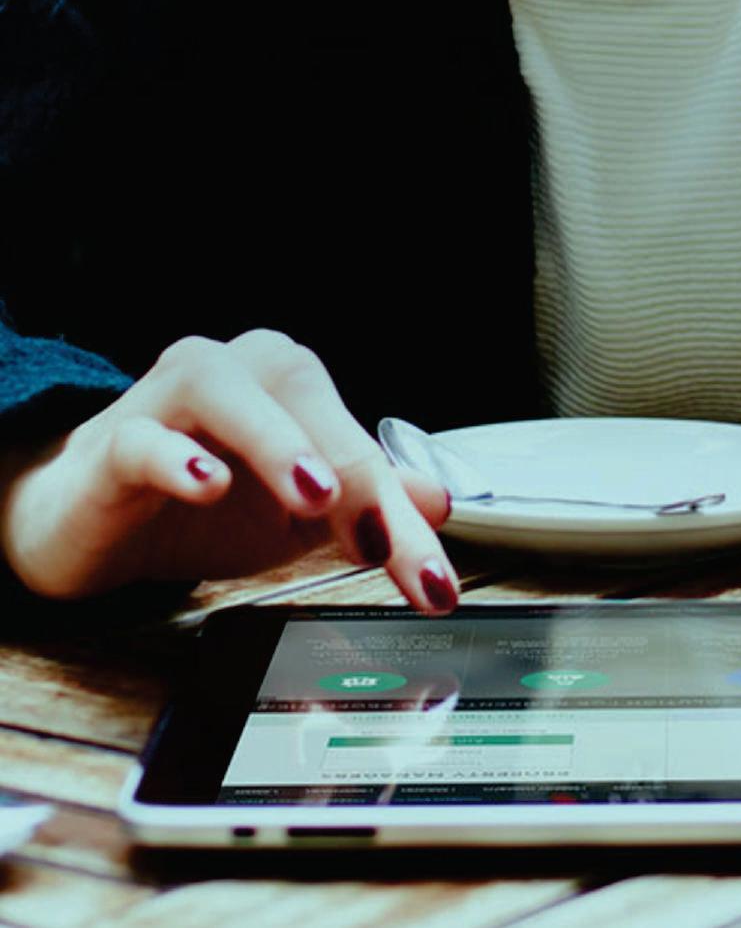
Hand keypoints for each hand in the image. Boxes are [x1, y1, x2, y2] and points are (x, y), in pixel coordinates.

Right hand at [0, 329, 459, 612]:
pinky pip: (143, 438)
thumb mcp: (296, 517)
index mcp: (289, 385)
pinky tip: (206, 485)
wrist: (92, 520)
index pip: (357, 439)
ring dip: (275, 439)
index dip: (399, 506)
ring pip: (224, 390)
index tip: (429, 576)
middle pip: (305, 400)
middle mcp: (236, 373)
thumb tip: (439, 501)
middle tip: (384, 541)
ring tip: (314, 494)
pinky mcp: (112, 442)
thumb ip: (366, 504)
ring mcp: (168, 400)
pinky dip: (176, 458)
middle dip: (355, 472)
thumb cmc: (199, 503)